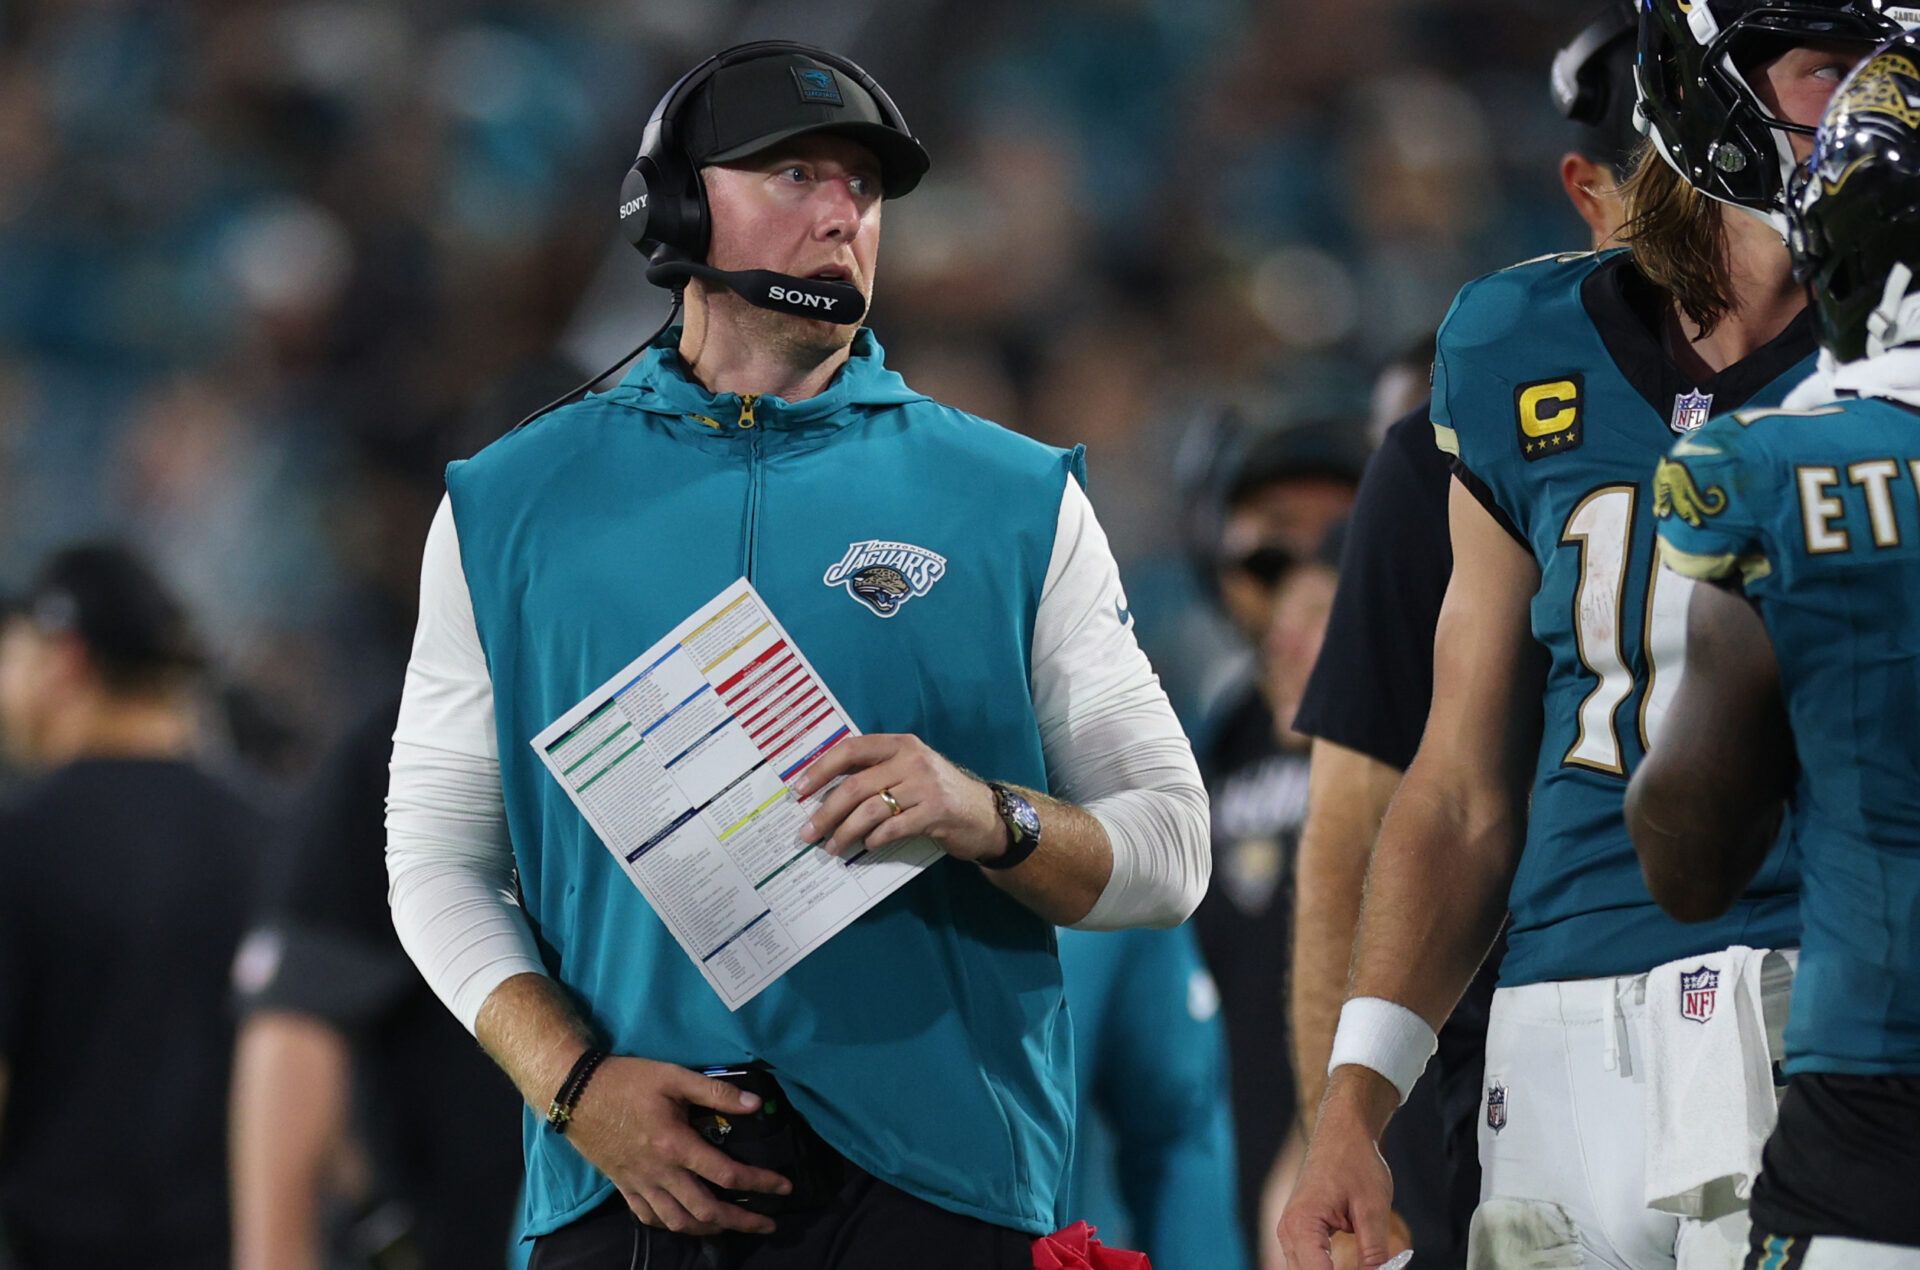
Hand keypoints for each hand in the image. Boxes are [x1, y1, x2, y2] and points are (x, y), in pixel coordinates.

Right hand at [565, 1056, 792, 1235]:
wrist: (575, 1094)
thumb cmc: (627, 1081)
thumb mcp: (674, 1076)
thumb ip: (715, 1092)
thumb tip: (755, 1105)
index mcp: (675, 1145)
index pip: (726, 1174)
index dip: (760, 1182)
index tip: (784, 1187)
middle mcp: (659, 1173)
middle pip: (706, 1211)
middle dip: (741, 1221)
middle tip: (767, 1223)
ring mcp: (639, 1184)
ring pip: (678, 1222)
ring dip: (710, 1229)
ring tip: (732, 1227)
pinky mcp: (624, 1186)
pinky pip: (650, 1217)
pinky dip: (672, 1224)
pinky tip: (685, 1220)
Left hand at [792, 734, 1007, 862]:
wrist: (984, 814)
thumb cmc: (937, 793)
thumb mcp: (909, 771)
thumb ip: (876, 773)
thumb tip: (825, 791)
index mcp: (899, 744)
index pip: (851, 749)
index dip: (821, 769)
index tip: (800, 790)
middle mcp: (911, 760)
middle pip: (855, 786)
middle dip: (826, 811)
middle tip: (808, 831)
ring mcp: (925, 785)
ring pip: (870, 810)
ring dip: (844, 832)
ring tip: (832, 846)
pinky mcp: (935, 812)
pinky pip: (892, 828)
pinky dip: (874, 839)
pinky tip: (866, 845)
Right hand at [1277, 1081, 1398, 1268]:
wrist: (1342, 1132)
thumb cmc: (1356, 1161)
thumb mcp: (1373, 1208)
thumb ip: (1374, 1252)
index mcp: (1302, 1225)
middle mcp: (1288, 1232)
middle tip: (1374, 1267)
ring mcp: (1290, 1233)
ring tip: (1368, 1264)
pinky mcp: (1299, 1233)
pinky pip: (1310, 1264)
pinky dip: (1330, 1269)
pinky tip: (1356, 1265)